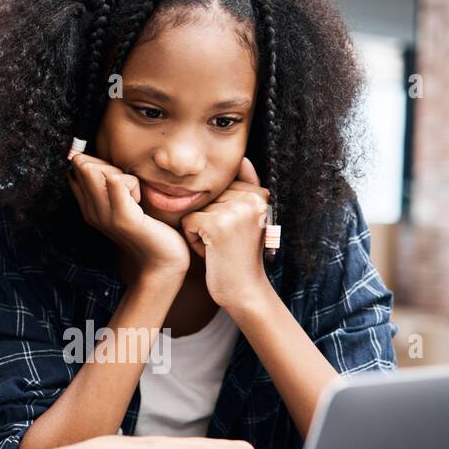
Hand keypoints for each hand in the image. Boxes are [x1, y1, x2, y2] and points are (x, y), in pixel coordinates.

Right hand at [67, 152, 188, 281]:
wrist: (163, 263)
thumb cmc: (150, 230)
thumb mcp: (126, 203)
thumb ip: (113, 184)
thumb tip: (104, 162)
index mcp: (89, 207)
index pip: (76, 169)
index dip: (97, 163)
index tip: (118, 182)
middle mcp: (91, 212)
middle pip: (84, 165)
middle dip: (109, 166)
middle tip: (129, 190)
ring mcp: (104, 215)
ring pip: (98, 170)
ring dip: (121, 175)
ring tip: (135, 198)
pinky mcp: (122, 218)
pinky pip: (117, 181)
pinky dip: (132, 184)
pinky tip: (140, 203)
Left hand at [181, 157, 271, 311]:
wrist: (244, 291)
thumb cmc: (240, 256)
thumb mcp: (247, 219)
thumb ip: (247, 188)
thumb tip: (243, 158)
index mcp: (260, 194)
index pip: (221, 189)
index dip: (220, 212)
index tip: (235, 233)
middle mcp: (251, 199)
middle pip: (207, 197)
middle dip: (208, 220)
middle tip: (225, 242)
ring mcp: (235, 211)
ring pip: (195, 208)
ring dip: (200, 231)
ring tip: (219, 247)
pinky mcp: (217, 225)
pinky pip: (188, 222)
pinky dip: (193, 241)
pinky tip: (211, 253)